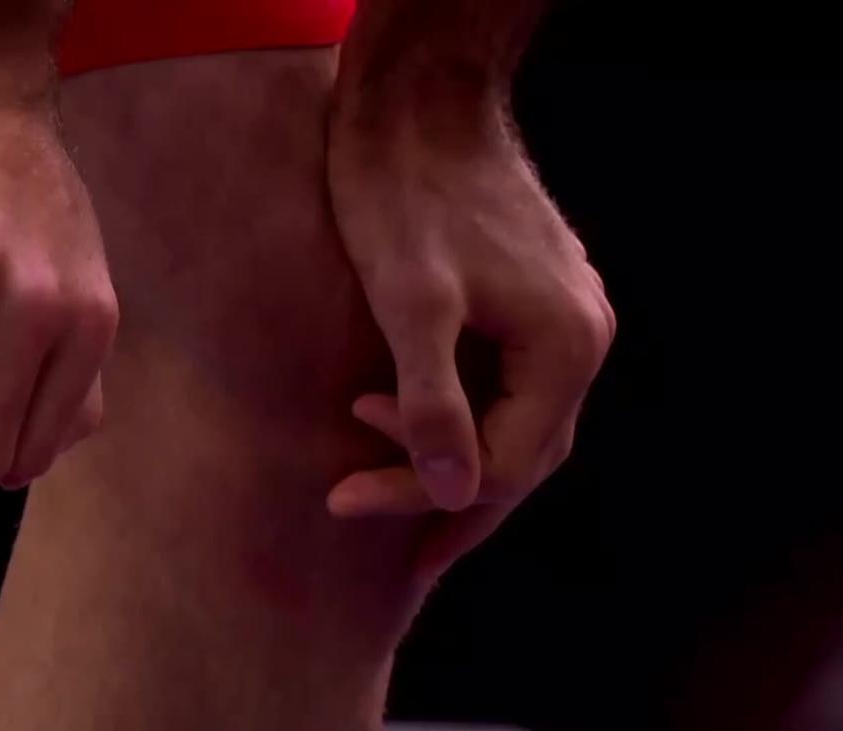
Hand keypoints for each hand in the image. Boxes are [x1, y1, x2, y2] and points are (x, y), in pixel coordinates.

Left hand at [325, 105, 613, 570]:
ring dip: (454, 457)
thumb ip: (435, 403)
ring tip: (385, 480)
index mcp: (566, 346)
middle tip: (395, 548)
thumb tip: (456, 494)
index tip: (344, 504)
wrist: (418, 103)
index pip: (502, 463)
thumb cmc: (405, 195)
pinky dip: (461, 413)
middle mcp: (583, 335)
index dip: (423, 498)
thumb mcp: (411, 303)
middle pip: (522, 452)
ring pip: (516, 419)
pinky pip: (508, 382)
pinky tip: (408, 417)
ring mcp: (564, 313)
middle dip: (449, 499)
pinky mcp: (534, 296)